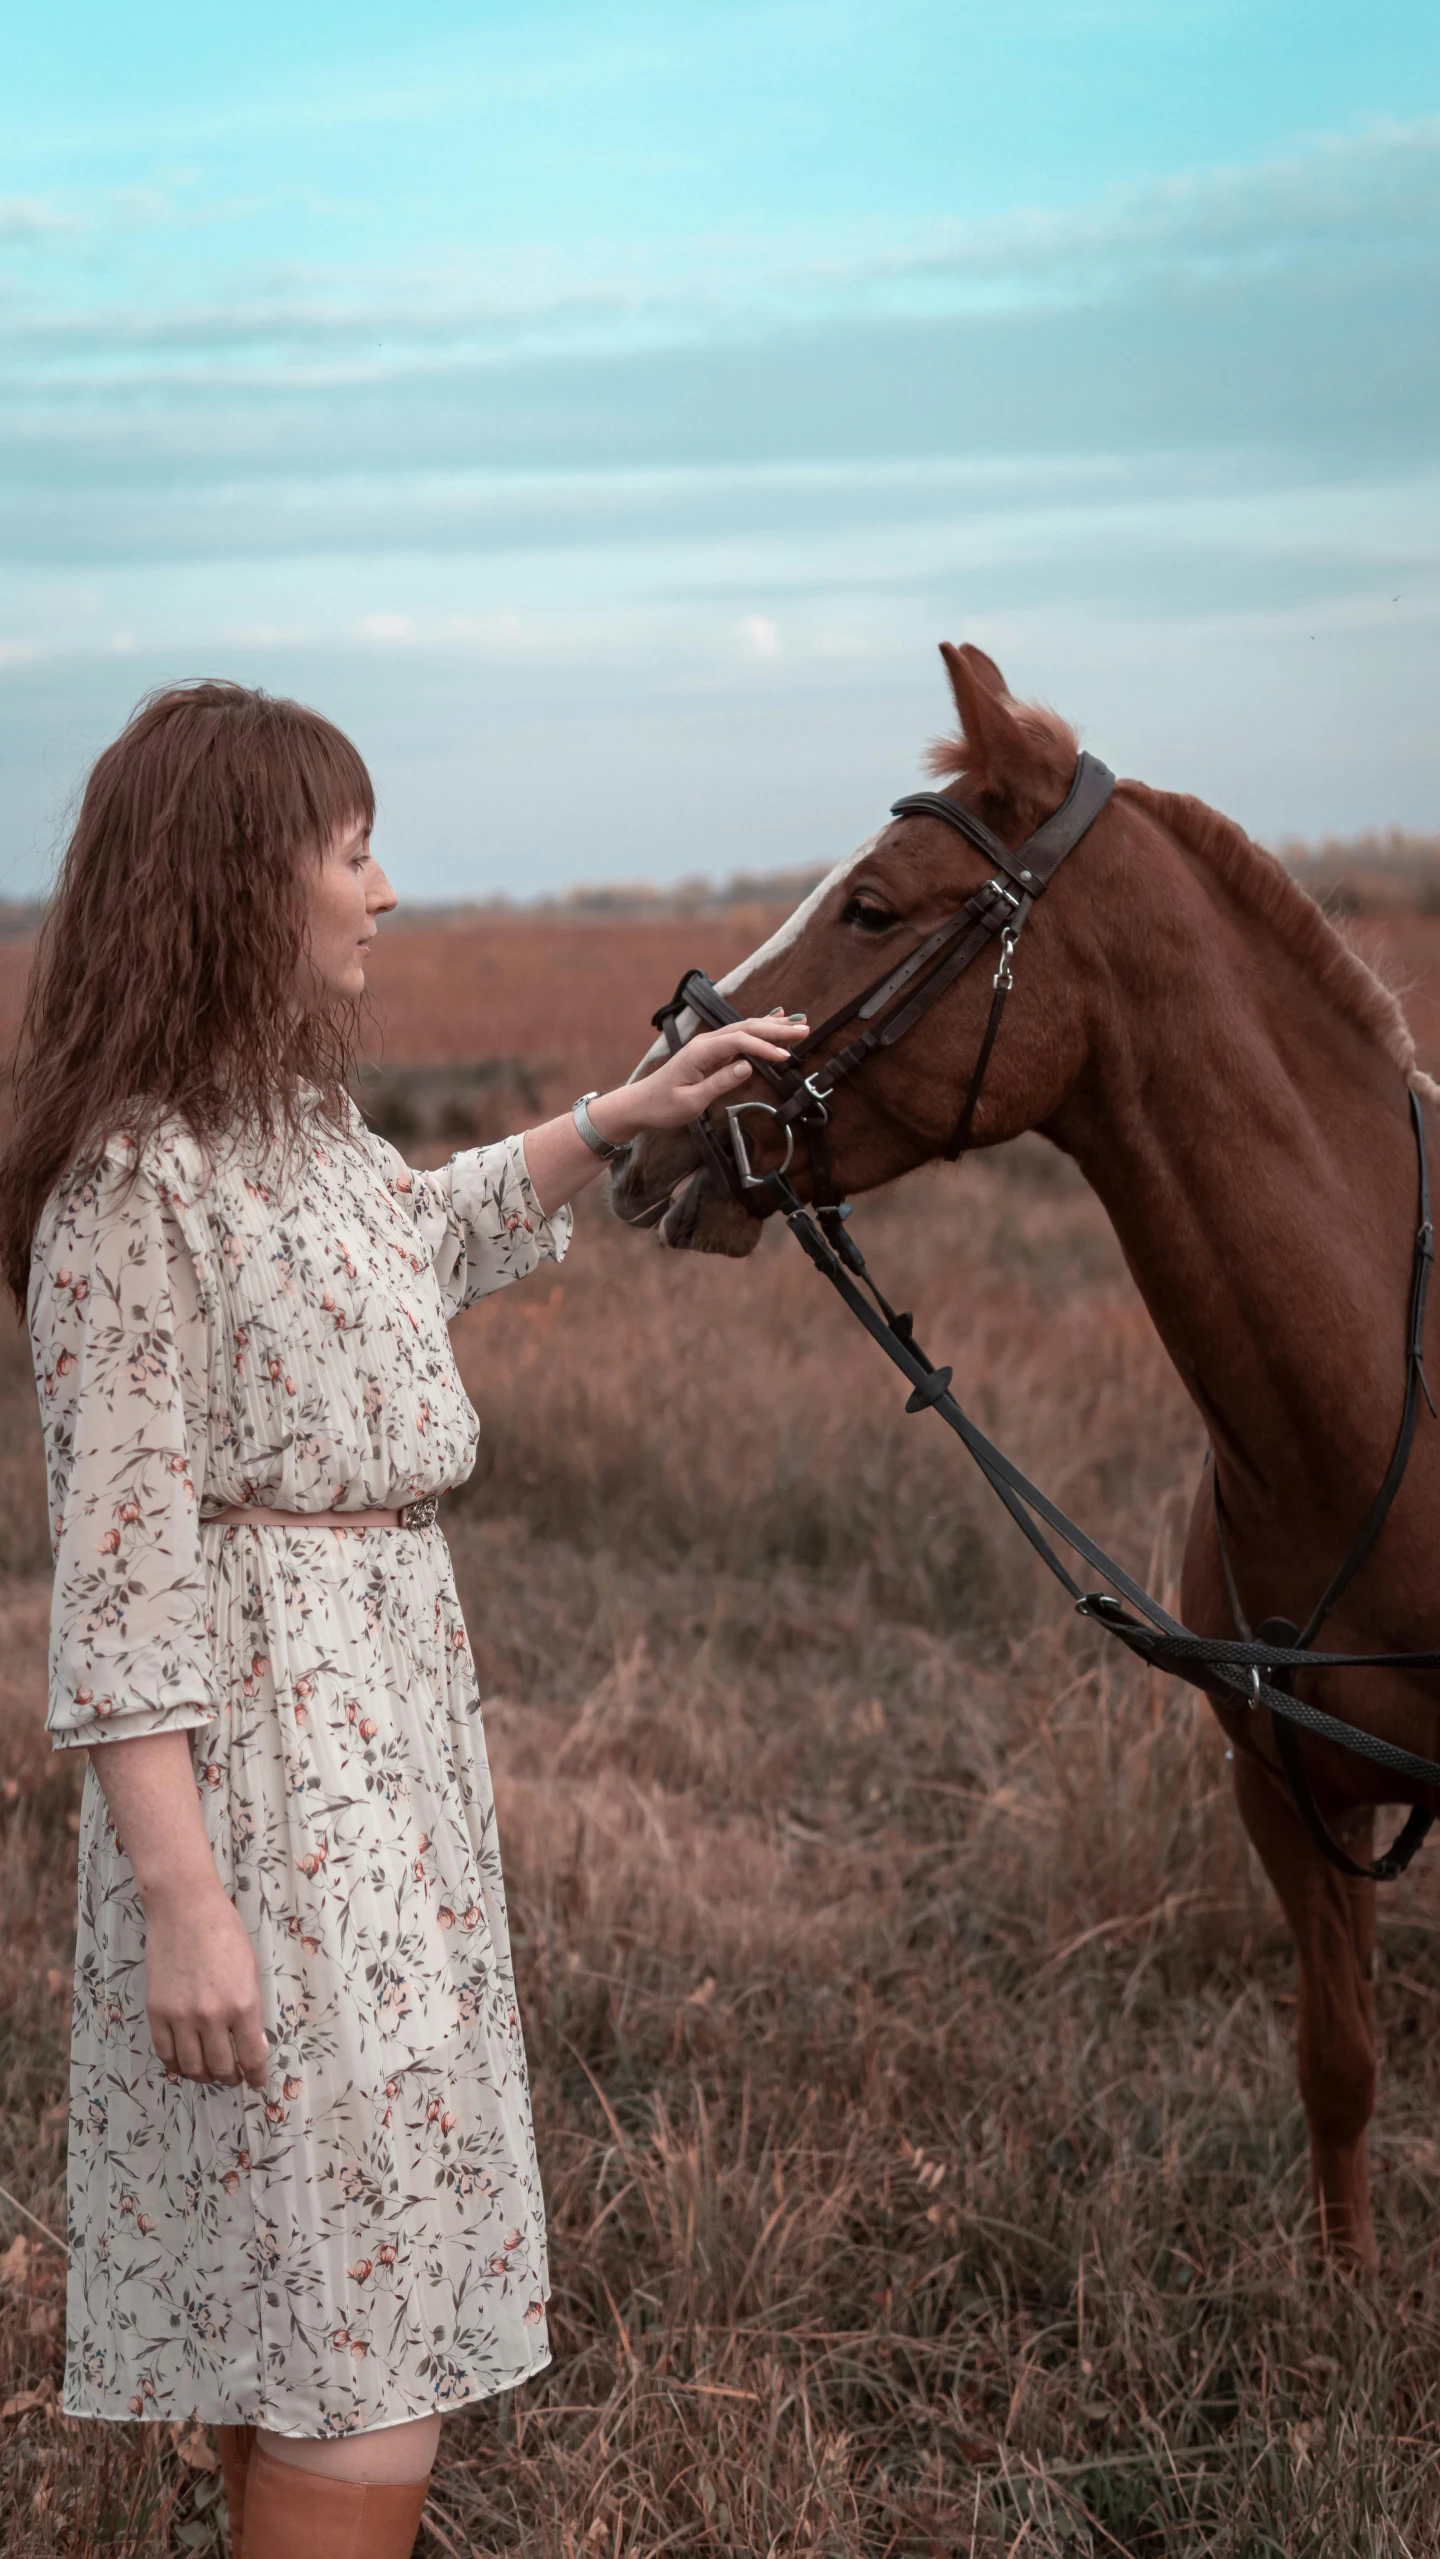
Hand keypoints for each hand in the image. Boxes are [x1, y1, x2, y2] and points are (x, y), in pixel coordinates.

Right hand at [142, 1881, 269, 2088]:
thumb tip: (254, 2047)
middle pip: (220, 2068)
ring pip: (192, 2067)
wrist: (184, 1910)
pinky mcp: (156, 2013)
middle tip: (233, 2077)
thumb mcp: (251, 1971)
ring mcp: (181, 2017)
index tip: (256, 2082)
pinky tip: (185, 2064)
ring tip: (210, 2073)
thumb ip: (252, 2011)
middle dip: (230, 2078)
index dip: (255, 2076)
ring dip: (203, 2076)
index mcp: (243, 2004)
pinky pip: (165, 2053)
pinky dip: (176, 2065)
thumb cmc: (225, 1934)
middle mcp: (212, 2016)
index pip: (251, 2057)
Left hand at [603, 1013, 809, 1141]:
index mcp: (700, 1053)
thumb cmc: (663, 1106)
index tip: (784, 1058)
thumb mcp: (691, 1102)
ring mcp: (708, 1044)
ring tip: (799, 1024)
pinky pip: (739, 1034)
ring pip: (745, 1028)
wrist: (640, 1104)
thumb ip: (720, 1082)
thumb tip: (747, 1067)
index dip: (763, 1048)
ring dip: (772, 1026)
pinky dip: (760, 1028)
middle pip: (746, 1028)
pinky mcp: (710, 1051)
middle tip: (805, 1030)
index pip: (739, 1042)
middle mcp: (705, 1043)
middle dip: (776, 1029)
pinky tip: (775, 1019)